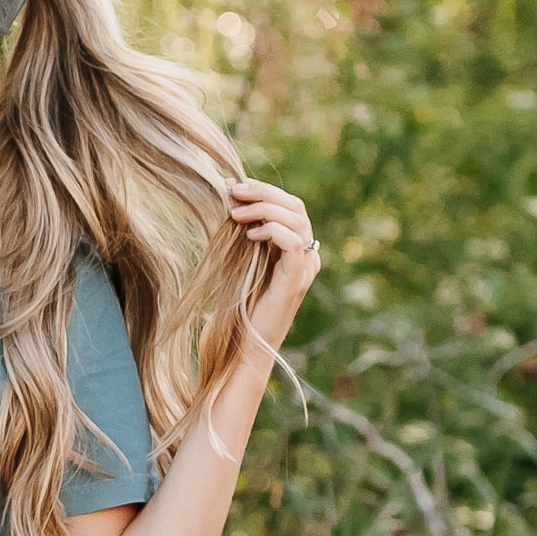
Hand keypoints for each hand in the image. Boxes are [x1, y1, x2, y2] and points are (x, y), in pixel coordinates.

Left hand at [227, 177, 321, 355]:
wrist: (243, 349)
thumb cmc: (237, 309)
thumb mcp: (239, 262)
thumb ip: (242, 233)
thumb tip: (228, 196)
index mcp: (296, 250)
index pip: (290, 206)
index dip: (264, 191)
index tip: (234, 187)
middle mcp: (308, 256)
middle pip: (296, 207)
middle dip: (264, 193)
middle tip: (234, 191)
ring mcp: (306, 268)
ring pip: (297, 219)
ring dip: (264, 209)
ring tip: (235, 213)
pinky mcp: (297, 280)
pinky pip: (293, 242)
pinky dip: (272, 231)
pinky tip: (249, 235)